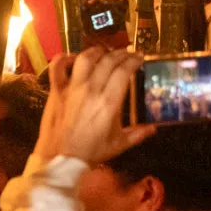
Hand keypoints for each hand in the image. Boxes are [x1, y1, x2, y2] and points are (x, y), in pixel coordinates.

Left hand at [32, 47, 154, 165]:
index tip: (139, 57)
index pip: (124, 71)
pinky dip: (64, 58)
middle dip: (120, 54)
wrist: (60, 158)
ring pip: (85, 59)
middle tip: (127, 54)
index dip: (133, 61)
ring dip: (97, 51)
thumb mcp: (119, 145)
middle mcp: (91, 90)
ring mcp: (72, 88)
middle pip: (108, 61)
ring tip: (104, 52)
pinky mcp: (56, 90)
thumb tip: (154, 128)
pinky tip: (73, 58)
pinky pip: (57, 67)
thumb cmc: (91, 152)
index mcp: (109, 102)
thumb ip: (137, 134)